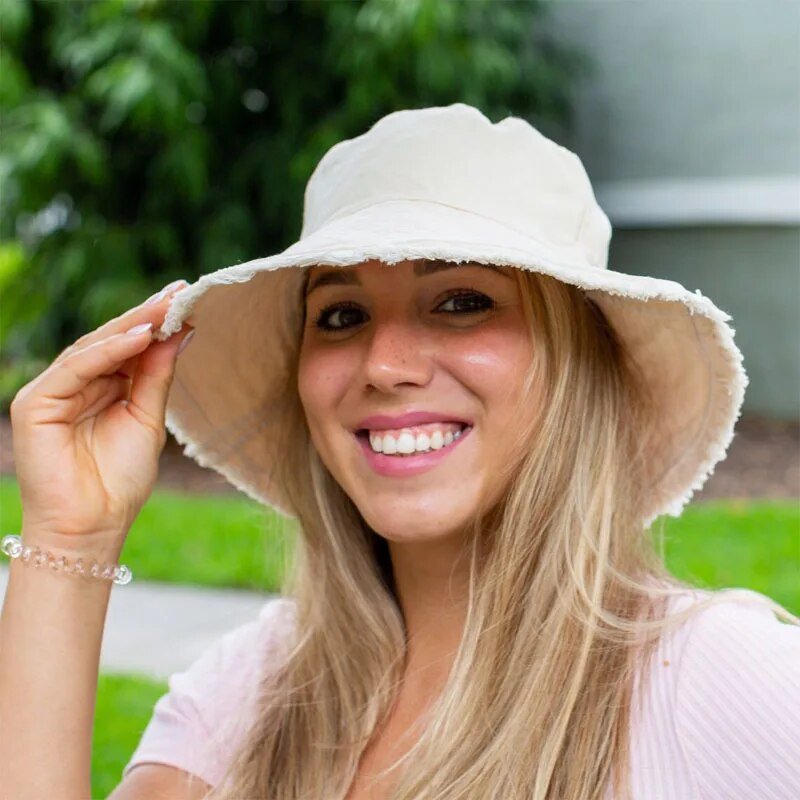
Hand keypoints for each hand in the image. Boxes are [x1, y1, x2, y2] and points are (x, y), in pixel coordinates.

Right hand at [9, 280, 194, 550]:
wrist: (93, 526)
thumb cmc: (119, 480)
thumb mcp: (147, 418)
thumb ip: (157, 376)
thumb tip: (180, 333)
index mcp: (99, 388)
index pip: (127, 347)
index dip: (155, 323)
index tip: (184, 299)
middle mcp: (74, 384)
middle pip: (111, 341)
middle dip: (146, 315)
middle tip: (178, 291)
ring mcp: (52, 392)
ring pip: (93, 348)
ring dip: (131, 325)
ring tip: (165, 307)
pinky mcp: (36, 404)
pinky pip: (76, 368)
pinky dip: (108, 351)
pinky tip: (140, 336)